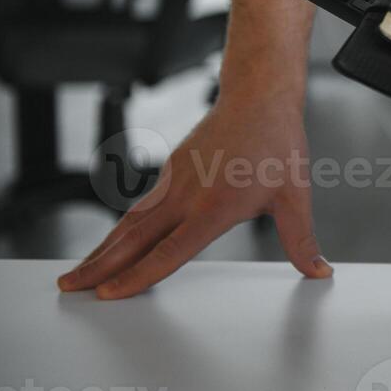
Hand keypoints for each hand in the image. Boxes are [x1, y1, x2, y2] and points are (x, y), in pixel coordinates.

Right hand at [58, 0, 326, 299]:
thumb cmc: (278, 142)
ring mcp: (175, 180)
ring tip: (78, 273)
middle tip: (70, 288)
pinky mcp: (171, 170)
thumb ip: (302, 240)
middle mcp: (188, 194)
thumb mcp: (296, 195)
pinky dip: (120, 229)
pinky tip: (111, 243)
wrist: (260, 96)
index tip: (111, 294)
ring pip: (132, 221)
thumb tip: (319, 272)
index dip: (140, 275)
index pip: (171, 250)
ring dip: (103, 249)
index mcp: (216, 206)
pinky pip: (141, 206)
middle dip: (100, 266)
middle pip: (135, 238)